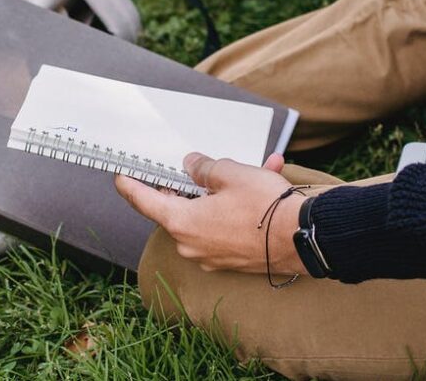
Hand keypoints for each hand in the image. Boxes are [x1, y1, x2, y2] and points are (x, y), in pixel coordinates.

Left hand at [115, 152, 307, 274]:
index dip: (129, 185)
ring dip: (222, 192)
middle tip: (190, 166)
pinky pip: (227, 226)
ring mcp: (212, 255)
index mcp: (182, 223)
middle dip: (187, 184)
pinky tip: (263, 181)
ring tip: (251, 169)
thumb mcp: (230, 173)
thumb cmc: (265, 207)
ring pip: (207, 214)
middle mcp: (192, 244)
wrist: (305, 238)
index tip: (119, 175)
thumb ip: (204, 168)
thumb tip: (192, 166)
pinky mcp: (232, 259)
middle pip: (177, 208)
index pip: (144, 201)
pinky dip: (239, 207)